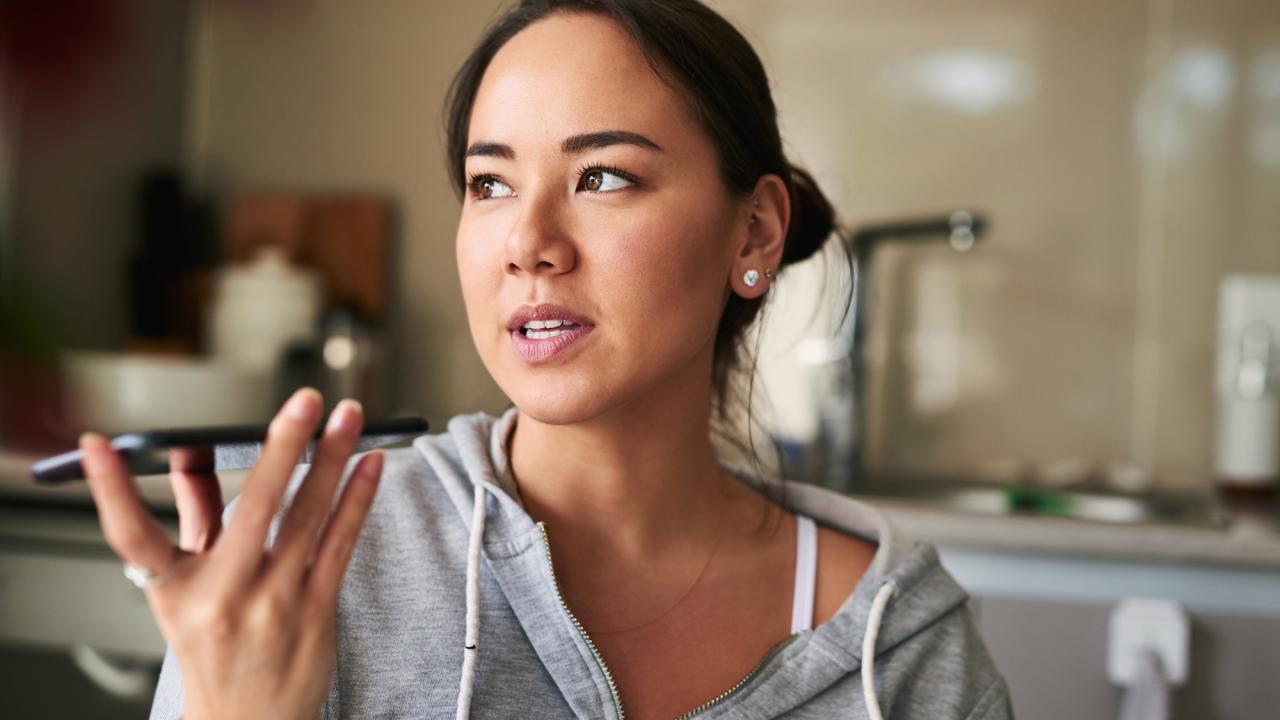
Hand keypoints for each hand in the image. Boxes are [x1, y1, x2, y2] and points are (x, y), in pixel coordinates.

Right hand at [79, 388, 383, 719]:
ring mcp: (276, 603)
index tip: (99, 447)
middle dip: (281, 447)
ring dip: (332, 459)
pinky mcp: (318, 609)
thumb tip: (190, 455)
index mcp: (176, 592)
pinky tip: (369, 463)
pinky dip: (357, 498)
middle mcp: (225, 596)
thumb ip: (191, 518)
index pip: (132, 538)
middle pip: (251, 509)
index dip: (110, 492)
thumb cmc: (215, 648)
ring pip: (308, 517)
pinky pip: (341, 542)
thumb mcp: (185, 590)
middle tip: (304, 401)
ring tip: (349, 415)